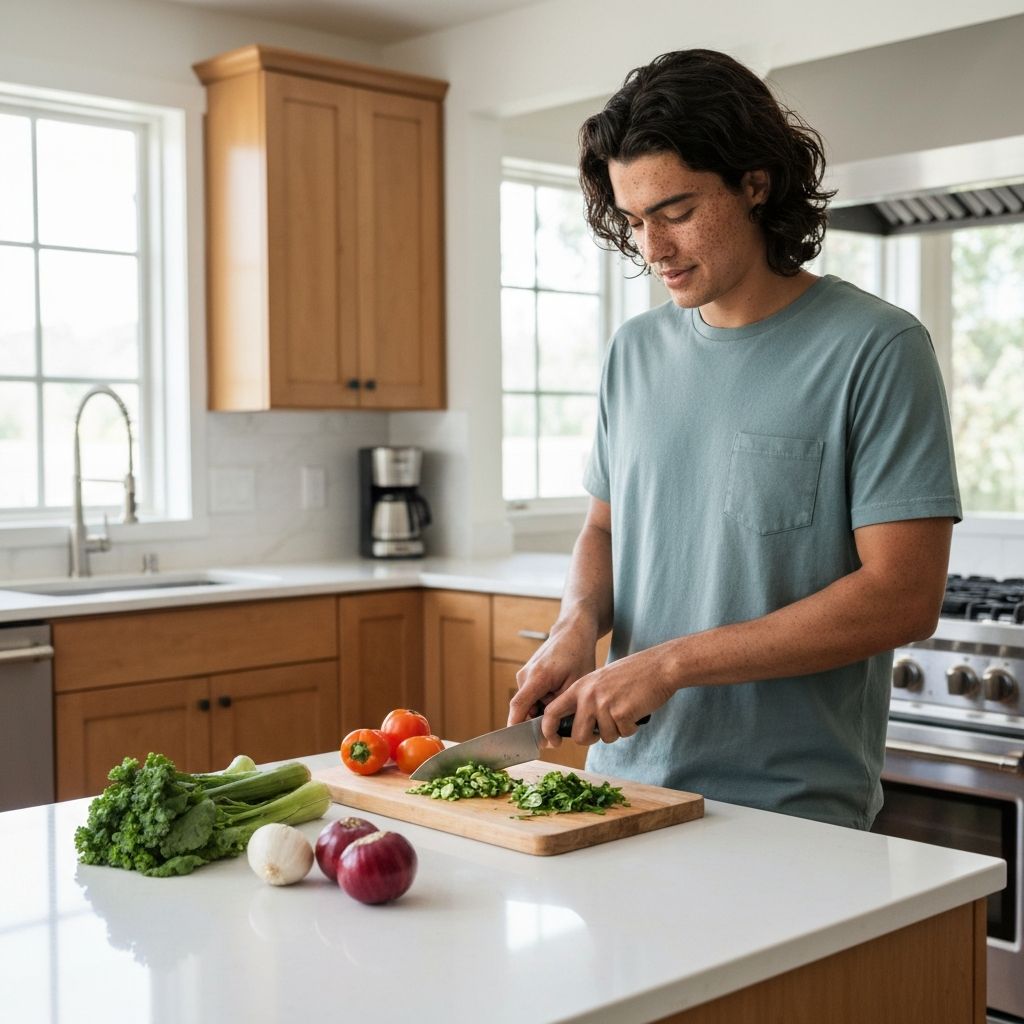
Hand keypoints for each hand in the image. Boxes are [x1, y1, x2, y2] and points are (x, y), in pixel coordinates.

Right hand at [507, 620, 598, 741]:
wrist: (573, 631)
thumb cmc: (578, 655)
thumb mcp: (576, 684)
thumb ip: (562, 708)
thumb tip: (553, 733)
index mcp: (536, 677)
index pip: (518, 707)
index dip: (516, 728)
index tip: (521, 745)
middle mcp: (525, 675)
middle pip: (524, 710)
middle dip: (536, 726)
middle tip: (555, 739)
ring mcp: (525, 674)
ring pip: (529, 704)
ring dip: (542, 713)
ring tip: (562, 712)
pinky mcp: (528, 674)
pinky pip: (531, 695)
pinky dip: (542, 703)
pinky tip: (558, 700)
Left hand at [540, 645, 675, 745]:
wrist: (659, 666)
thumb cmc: (634, 674)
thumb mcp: (601, 680)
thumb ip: (587, 699)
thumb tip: (578, 726)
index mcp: (580, 687)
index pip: (551, 712)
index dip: (549, 730)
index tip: (554, 740)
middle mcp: (588, 696)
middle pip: (578, 736)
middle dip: (592, 739)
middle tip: (605, 728)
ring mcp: (604, 705)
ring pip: (604, 737)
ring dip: (617, 731)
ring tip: (626, 711)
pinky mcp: (621, 713)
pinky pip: (623, 734)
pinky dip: (631, 728)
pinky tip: (636, 711)